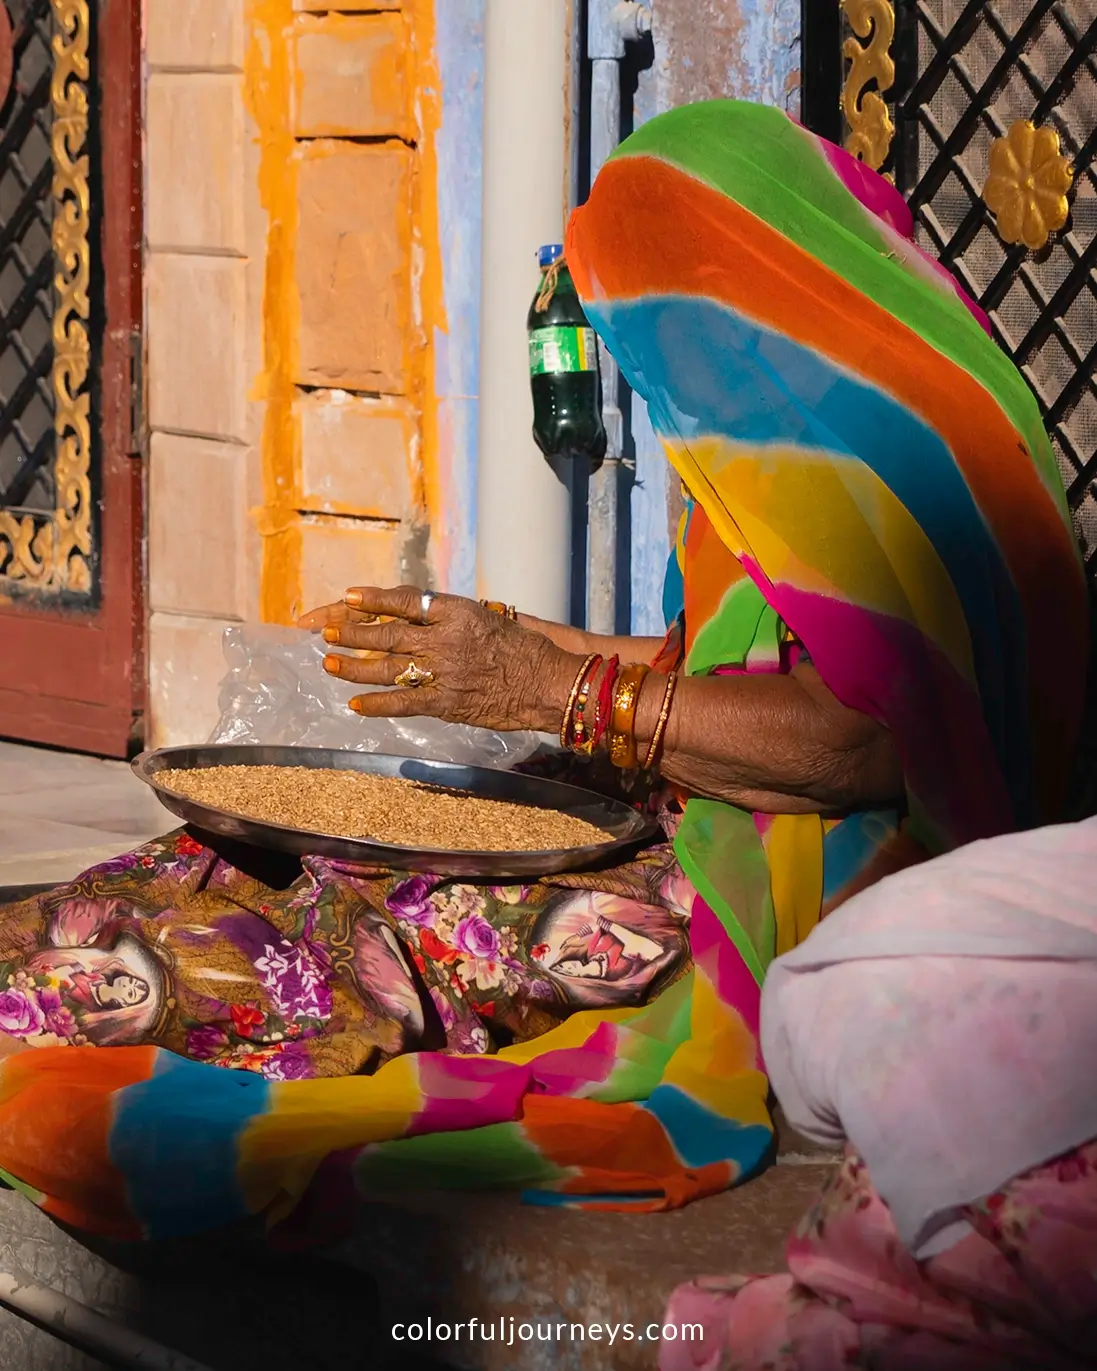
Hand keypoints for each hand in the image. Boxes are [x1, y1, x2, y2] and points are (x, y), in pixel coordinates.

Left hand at [301, 585, 581, 733]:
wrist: (547, 683)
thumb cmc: (524, 650)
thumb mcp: (487, 619)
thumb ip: (451, 617)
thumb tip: (416, 615)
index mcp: (456, 612)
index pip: (406, 601)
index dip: (374, 599)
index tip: (348, 597)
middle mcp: (444, 639)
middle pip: (388, 634)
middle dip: (352, 633)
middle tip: (325, 632)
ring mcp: (442, 671)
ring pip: (387, 668)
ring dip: (354, 667)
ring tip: (329, 663)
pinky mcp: (445, 702)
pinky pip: (402, 703)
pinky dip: (376, 704)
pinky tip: (354, 705)